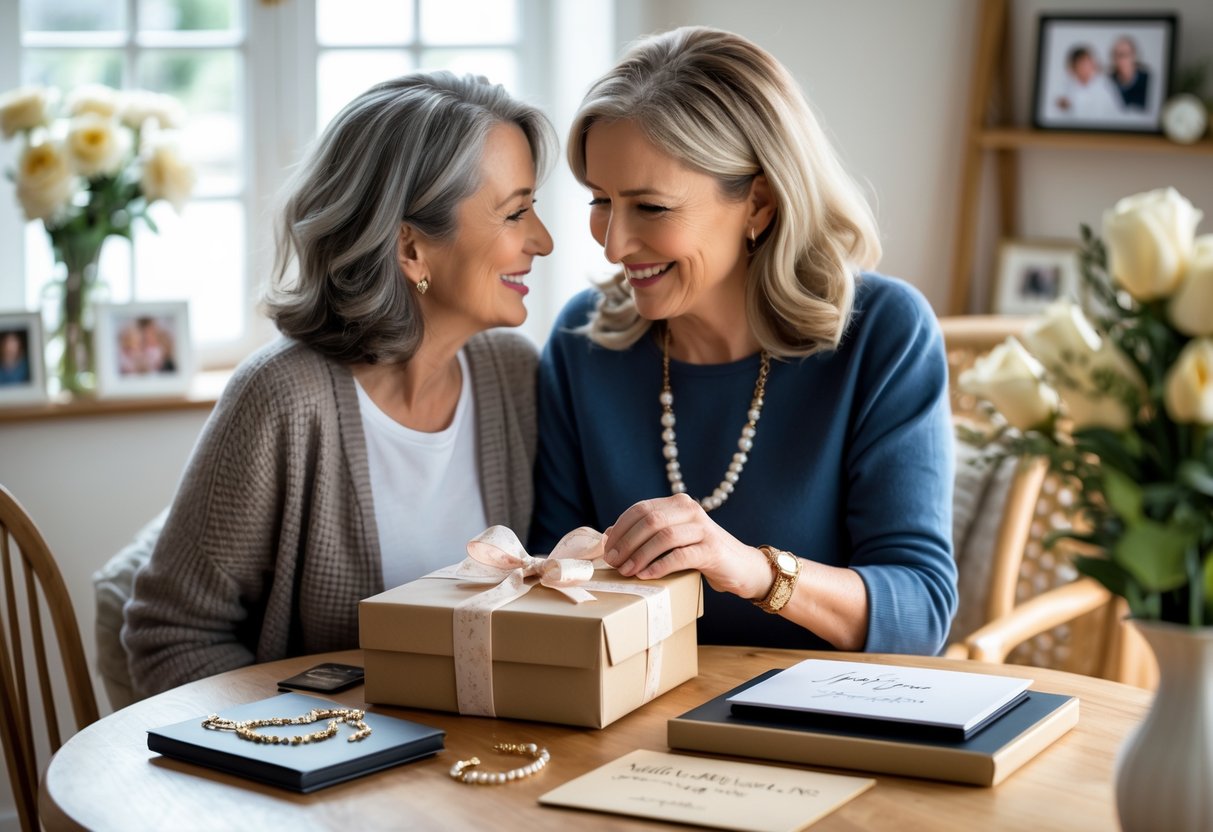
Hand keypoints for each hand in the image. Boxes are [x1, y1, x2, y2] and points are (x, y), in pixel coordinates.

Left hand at [602, 494, 770, 599]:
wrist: (740, 567)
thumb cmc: (699, 553)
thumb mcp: (673, 538)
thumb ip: (647, 533)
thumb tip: (608, 535)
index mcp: (678, 503)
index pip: (641, 509)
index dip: (620, 528)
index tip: (606, 548)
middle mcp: (691, 510)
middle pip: (650, 521)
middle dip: (626, 542)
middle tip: (613, 562)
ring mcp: (703, 528)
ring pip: (663, 537)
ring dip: (640, 556)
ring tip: (626, 571)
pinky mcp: (711, 550)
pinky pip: (679, 556)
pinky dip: (659, 566)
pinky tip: (646, 575)